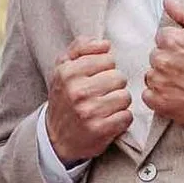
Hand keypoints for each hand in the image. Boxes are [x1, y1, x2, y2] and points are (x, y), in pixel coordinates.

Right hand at [44, 35, 132, 164]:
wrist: (56, 138)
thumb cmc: (64, 98)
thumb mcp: (63, 68)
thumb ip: (80, 47)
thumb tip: (104, 44)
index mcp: (68, 72)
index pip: (107, 59)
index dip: (104, 68)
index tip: (95, 78)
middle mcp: (78, 91)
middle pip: (119, 77)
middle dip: (113, 85)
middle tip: (100, 94)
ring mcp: (90, 111)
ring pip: (125, 96)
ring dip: (118, 102)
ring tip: (105, 107)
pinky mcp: (100, 129)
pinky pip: (127, 116)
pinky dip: (121, 119)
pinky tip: (108, 120)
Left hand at [141, 1, 183, 130]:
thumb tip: (168, 1)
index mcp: (171, 39)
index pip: (162, 37)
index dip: (178, 44)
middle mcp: (161, 59)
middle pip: (156, 56)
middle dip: (169, 60)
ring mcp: (158, 82)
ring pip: (152, 75)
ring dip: (163, 78)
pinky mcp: (159, 103)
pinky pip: (149, 96)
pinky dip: (159, 96)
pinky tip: (177, 94)